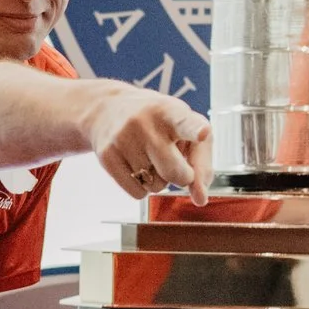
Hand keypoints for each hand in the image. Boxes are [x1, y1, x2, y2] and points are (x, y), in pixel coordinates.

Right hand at [82, 85, 213, 203]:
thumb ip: (201, 163)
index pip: (186, 123)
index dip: (196, 130)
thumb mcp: (185, 130)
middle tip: (175, 162)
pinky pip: (137, 193)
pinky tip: (135, 165)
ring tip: (149, 156)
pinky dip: (142, 187)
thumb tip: (200, 199)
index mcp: (171, 112)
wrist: (107, 109)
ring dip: (158, 180)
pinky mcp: (106, 156)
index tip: (202, 133)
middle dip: (181, 176)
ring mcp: (122, 138)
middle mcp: (146, 123)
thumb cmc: (158, 123)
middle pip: (174, 172)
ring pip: (155, 187)